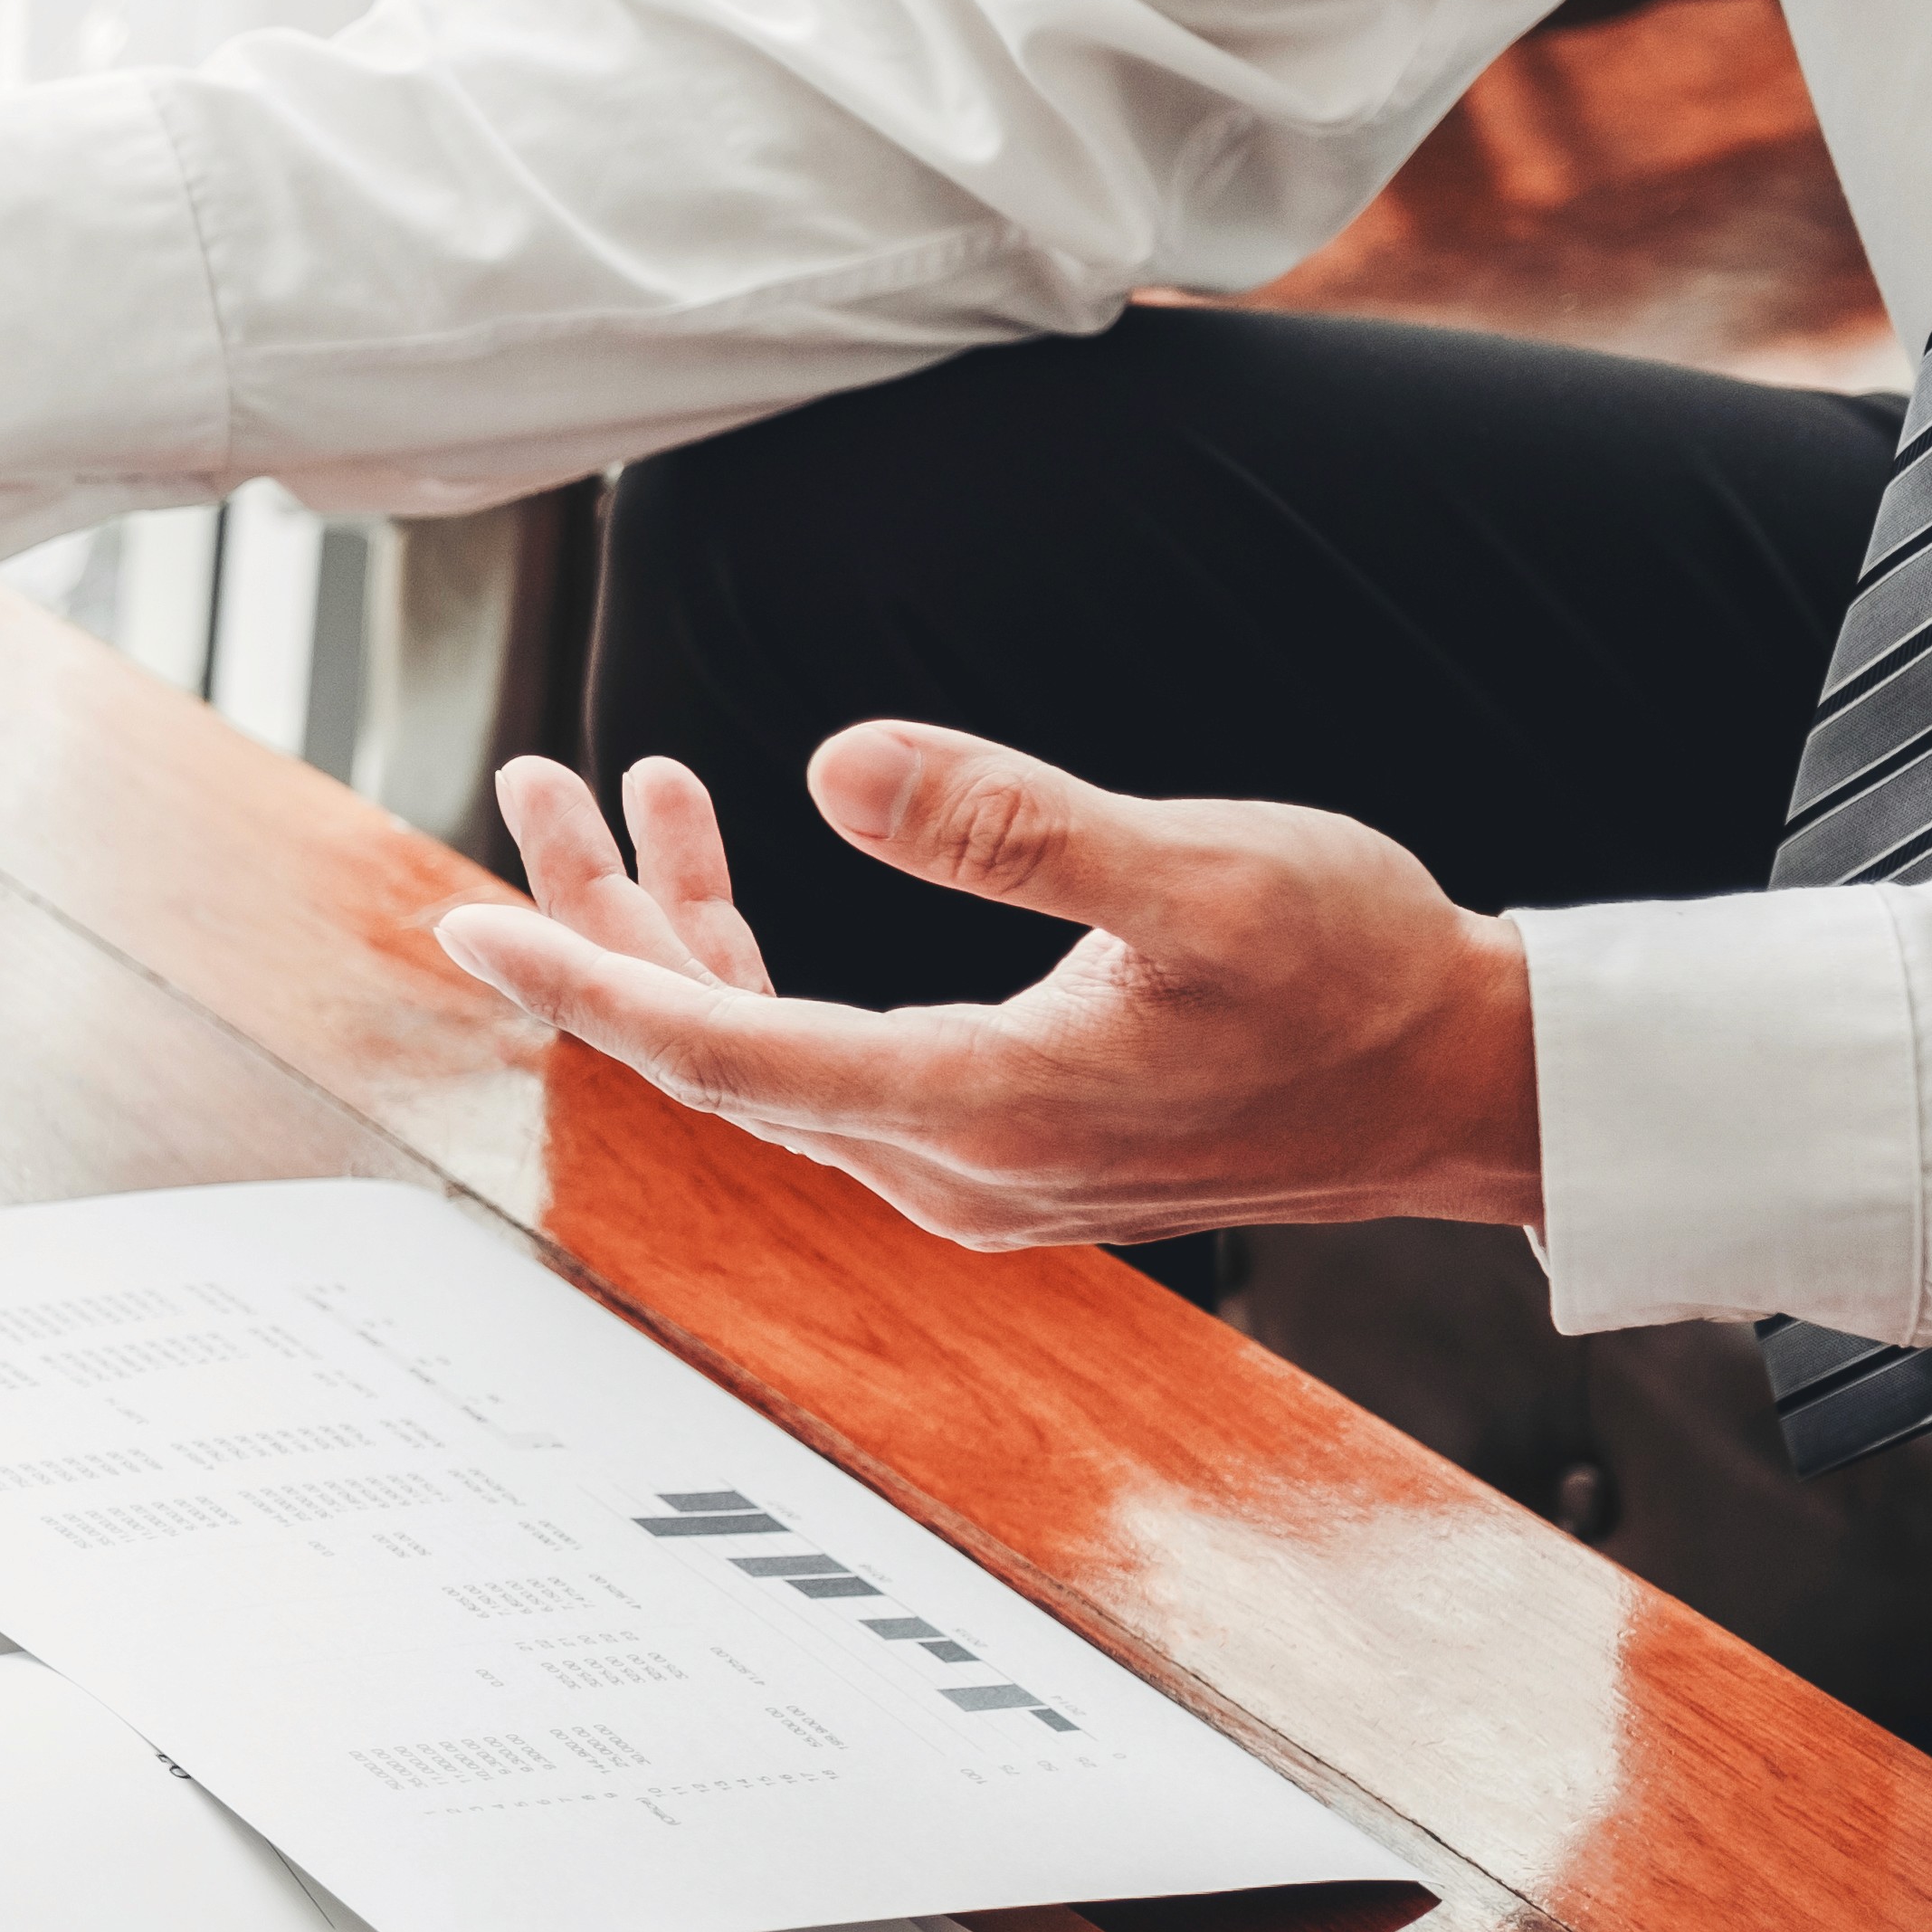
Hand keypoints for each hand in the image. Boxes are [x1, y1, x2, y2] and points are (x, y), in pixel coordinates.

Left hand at [429, 729, 1542, 1244]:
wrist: (1470, 1081)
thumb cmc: (1359, 968)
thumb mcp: (1198, 874)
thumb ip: (1014, 827)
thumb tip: (839, 768)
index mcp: (975, 1109)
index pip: (717, 1048)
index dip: (582, 981)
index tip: (462, 926)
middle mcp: (946, 1163)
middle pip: (710, 1045)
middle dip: (601, 919)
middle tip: (526, 785)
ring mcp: (966, 1163)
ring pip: (759, 1043)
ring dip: (677, 923)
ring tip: (621, 787)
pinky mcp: (994, 1137)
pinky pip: (823, 1049)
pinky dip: (759, 956)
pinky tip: (735, 858)